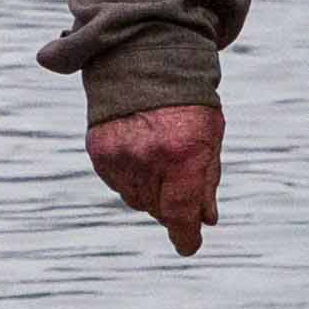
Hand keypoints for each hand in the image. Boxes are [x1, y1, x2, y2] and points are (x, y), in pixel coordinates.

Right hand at [88, 102, 223, 255]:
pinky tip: (141, 156)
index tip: (188, 245)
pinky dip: (131, 178)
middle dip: (172, 205)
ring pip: (136, 199)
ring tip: (161, 161)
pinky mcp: (98, 151)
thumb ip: (207, 181)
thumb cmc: (188, 103)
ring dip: (151, 192)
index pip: (180, 212)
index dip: (185, 234)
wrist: (146, 63)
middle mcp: (148, 158)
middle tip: (180, 184)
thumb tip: (205, 221)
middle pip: (159, 208)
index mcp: (182, 154)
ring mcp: (119, 155)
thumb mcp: (210, 138)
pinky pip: (117, 183)